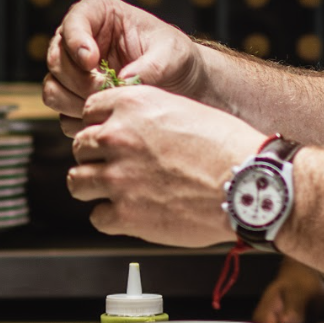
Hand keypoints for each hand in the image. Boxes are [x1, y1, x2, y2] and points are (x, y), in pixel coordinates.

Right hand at [44, 0, 206, 135]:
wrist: (180, 83)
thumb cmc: (174, 57)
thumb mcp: (171, 53)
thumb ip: (151, 64)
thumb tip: (125, 80)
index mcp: (97, 15)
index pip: (72, 23)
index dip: (77, 43)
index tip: (92, 61)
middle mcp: (77, 42)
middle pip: (55, 60)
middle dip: (80, 79)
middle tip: (107, 88)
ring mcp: (72, 74)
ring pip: (52, 90)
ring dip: (76, 102)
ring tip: (107, 103)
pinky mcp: (75, 100)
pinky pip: (63, 115)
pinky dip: (81, 121)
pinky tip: (106, 117)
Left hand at [68, 86, 267, 245]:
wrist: (246, 184)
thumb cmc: (226, 146)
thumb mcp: (183, 110)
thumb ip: (147, 116)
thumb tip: (131, 128)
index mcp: (131, 104)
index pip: (89, 111)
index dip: (100, 126)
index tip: (109, 138)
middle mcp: (117, 137)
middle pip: (80, 146)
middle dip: (95, 157)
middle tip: (116, 167)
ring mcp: (117, 177)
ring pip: (77, 182)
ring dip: (93, 186)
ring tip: (116, 192)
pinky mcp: (125, 214)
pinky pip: (97, 217)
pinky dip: (111, 218)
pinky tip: (132, 213)